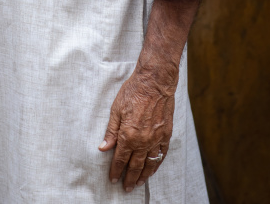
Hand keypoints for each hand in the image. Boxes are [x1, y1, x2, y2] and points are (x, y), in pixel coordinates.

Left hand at [99, 68, 175, 191]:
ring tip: (138, 183)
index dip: (116, 170)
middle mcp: (143, 141)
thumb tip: (103, 147)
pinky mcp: (166, 134)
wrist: (154, 82)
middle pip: (135, 165)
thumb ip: (111, 131)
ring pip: (149, 164)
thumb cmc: (133, 92)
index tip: (113, 179)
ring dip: (143, 175)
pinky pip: (162, 155)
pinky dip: (157, 164)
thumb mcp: (116, 109)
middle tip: (125, 187)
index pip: (120, 159)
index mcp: (128, 135)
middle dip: (129, 178)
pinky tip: (153, 168)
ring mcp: (156, 139)